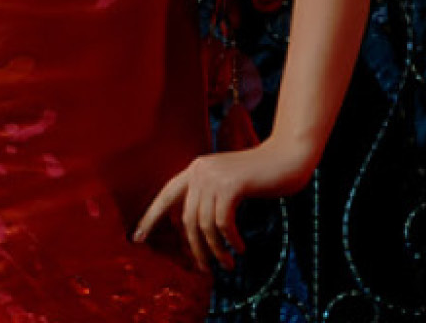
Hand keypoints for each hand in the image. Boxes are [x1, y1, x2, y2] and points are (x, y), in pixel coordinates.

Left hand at [133, 136, 316, 269]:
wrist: (288, 157)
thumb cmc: (261, 174)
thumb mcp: (228, 183)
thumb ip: (208, 196)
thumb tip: (189, 228)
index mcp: (196, 168)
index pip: (166, 195)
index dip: (151, 217)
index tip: (137, 238)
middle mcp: (200, 170)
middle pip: (187, 219)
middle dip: (195, 248)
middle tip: (205, 268)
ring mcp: (215, 176)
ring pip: (205, 225)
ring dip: (215, 250)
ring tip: (227, 264)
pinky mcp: (231, 185)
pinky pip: (222, 223)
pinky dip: (230, 240)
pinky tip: (240, 248)